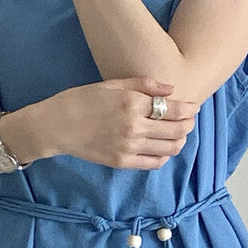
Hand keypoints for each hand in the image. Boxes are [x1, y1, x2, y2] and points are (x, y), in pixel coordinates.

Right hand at [39, 77, 198, 169]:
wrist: (54, 126)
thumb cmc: (80, 100)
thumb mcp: (111, 84)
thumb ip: (143, 85)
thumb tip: (171, 90)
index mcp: (131, 103)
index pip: (172, 108)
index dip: (188, 108)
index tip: (193, 107)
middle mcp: (133, 126)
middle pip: (176, 129)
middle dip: (188, 124)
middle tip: (189, 120)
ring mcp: (128, 147)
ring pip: (169, 148)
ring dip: (180, 140)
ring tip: (178, 134)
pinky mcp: (122, 162)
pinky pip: (154, 163)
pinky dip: (164, 156)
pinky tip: (162, 148)